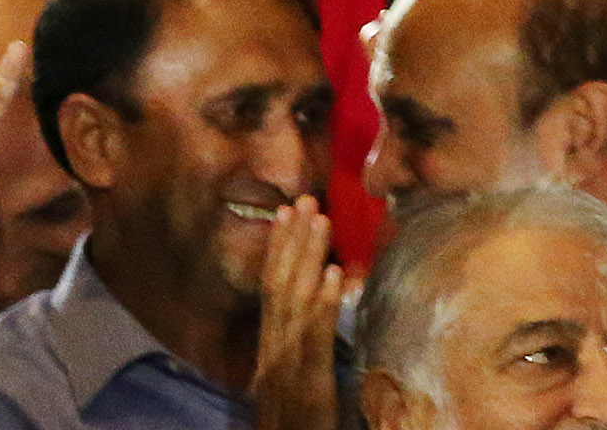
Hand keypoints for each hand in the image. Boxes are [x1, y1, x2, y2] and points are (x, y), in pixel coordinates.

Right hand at [246, 196, 344, 429]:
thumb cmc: (300, 424)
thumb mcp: (299, 378)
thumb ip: (305, 344)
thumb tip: (321, 302)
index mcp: (271, 350)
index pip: (271, 291)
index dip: (278, 251)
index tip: (285, 213)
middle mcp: (273, 353)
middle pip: (280, 288)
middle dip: (292, 243)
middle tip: (304, 199)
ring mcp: (287, 367)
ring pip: (295, 303)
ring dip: (309, 260)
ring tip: (322, 221)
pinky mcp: (310, 385)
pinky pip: (316, 339)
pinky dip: (323, 305)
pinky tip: (335, 276)